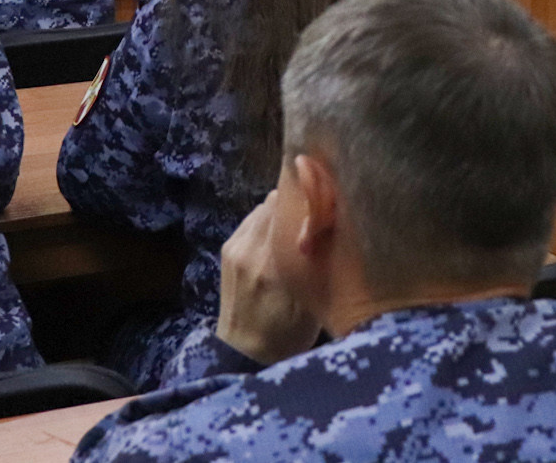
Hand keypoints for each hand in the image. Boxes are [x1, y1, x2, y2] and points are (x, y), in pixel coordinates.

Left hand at [214, 190, 319, 366]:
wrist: (242, 355)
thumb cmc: (286, 336)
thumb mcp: (311, 306)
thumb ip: (316, 266)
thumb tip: (328, 227)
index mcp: (271, 264)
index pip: (288, 206)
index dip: (308, 200)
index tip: (326, 204)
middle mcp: (248, 249)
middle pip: (274, 201)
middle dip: (296, 203)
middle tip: (315, 214)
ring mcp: (234, 247)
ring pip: (262, 208)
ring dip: (281, 212)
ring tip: (298, 226)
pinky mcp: (227, 249)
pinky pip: (251, 221)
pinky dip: (267, 222)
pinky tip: (278, 238)